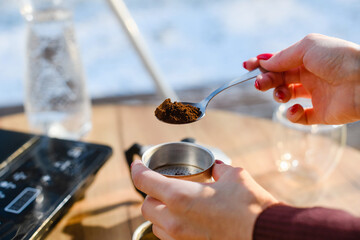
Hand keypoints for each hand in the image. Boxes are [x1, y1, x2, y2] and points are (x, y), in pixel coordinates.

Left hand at [131, 160, 277, 239]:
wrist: (266, 235)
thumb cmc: (251, 207)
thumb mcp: (234, 177)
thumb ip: (220, 171)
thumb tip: (217, 169)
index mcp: (180, 197)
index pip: (144, 181)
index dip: (137, 170)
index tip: (136, 164)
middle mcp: (175, 220)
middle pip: (145, 205)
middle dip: (149, 193)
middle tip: (160, 185)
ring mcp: (181, 238)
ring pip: (154, 224)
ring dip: (158, 212)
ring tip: (171, 203)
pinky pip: (168, 238)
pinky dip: (169, 227)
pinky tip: (183, 220)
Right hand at [244, 33, 359, 124]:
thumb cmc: (338, 58)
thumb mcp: (307, 47)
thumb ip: (283, 56)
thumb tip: (264, 63)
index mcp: (307, 59)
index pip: (279, 62)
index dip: (262, 64)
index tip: (247, 67)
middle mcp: (310, 76)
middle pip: (279, 79)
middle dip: (266, 81)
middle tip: (261, 84)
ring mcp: (315, 95)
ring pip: (286, 97)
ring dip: (278, 95)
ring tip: (282, 94)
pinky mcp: (320, 114)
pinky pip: (299, 117)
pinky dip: (291, 114)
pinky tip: (295, 109)